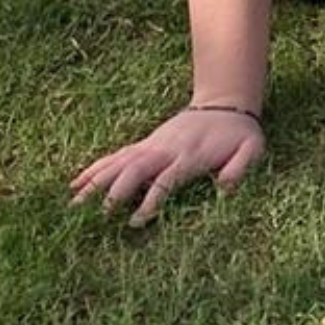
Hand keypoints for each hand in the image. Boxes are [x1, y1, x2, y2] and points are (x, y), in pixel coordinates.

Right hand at [70, 107, 264, 226]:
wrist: (226, 103)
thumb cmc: (239, 133)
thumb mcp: (252, 148)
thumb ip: (241, 167)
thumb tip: (225, 189)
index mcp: (191, 156)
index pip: (167, 179)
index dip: (152, 200)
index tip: (137, 222)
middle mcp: (167, 150)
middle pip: (137, 169)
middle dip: (118, 190)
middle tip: (100, 215)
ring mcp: (152, 145)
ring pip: (120, 162)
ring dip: (97, 181)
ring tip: (73, 204)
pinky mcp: (144, 144)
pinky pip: (115, 156)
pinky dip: (94, 169)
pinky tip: (74, 185)